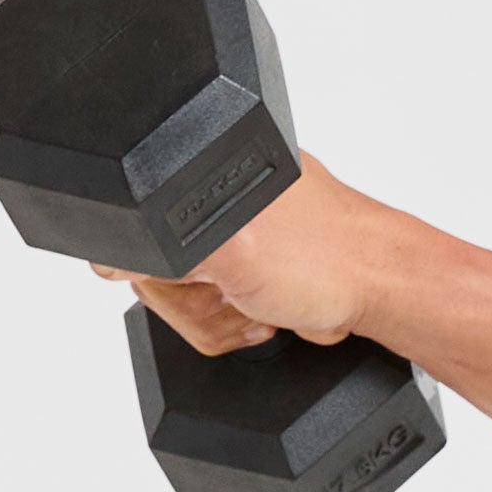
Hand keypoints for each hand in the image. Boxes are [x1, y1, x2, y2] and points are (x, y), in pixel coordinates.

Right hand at [94, 158, 387, 352]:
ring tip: (263, 306)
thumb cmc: (326, 257)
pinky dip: (240, 326)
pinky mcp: (246, 278)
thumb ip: (161, 252)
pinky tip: (269, 315)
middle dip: (198, 298)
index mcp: (200, 166)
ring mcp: (229, 242)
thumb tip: (109, 256)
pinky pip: (214, 317)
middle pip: (153, 272)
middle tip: (241, 295)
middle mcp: (209, 199)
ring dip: (224, 318)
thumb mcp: (229, 249)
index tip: (202, 280)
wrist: (383, 293)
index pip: (131, 227)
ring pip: (185, 303)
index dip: (159, 267)